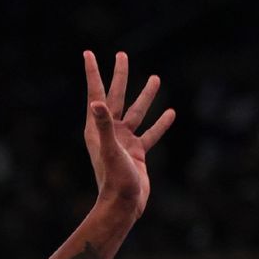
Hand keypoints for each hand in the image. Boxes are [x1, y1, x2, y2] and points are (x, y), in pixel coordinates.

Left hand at [83, 51, 174, 219]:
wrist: (124, 205)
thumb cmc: (114, 178)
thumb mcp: (109, 149)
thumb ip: (103, 125)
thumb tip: (96, 102)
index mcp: (97, 126)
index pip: (96, 92)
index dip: (93, 72)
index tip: (88, 53)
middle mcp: (109, 130)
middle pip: (116, 96)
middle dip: (120, 76)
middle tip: (122, 55)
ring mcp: (124, 140)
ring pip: (137, 112)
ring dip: (146, 96)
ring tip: (156, 77)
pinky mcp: (137, 152)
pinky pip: (151, 133)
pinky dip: (160, 123)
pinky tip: (170, 112)